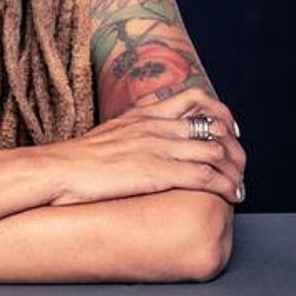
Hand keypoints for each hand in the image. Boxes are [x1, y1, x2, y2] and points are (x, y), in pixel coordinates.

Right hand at [36, 87, 247, 206]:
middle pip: (214, 125)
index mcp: (143, 112)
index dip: (220, 113)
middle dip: (235, 147)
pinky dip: (226, 186)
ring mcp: (158, 147)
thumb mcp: (108, 133)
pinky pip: (205, 177)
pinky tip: (232, 197)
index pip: (195, 98)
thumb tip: (142, 145)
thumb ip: (131, 131)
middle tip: (240, 165)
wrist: (56, 169)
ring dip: (235, 171)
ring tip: (239, 188)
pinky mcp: (157, 172)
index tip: (230, 130)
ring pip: (216, 152)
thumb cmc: (75, 160)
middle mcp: (156, 125)